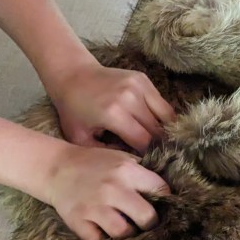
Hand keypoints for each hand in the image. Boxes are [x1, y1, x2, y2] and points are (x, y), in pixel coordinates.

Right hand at [45, 143, 169, 239]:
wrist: (56, 168)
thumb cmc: (95, 164)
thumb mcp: (121, 159)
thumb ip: (143, 173)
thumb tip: (170, 191)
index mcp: (127, 171)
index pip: (161, 190)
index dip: (166, 201)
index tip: (165, 206)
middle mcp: (112, 188)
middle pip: (147, 218)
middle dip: (149, 223)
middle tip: (145, 223)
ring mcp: (94, 207)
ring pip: (124, 233)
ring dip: (127, 234)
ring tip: (125, 228)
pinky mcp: (78, 221)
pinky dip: (103, 239)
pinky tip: (104, 230)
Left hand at [48, 61, 176, 153]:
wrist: (73, 76)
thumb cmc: (73, 111)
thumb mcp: (80, 139)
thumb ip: (105, 153)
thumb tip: (132, 160)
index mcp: (113, 113)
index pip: (144, 141)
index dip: (148, 155)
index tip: (147, 163)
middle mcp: (130, 97)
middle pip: (158, 129)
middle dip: (159, 144)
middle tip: (156, 155)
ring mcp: (139, 85)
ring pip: (166, 115)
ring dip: (164, 130)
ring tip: (159, 141)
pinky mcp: (143, 79)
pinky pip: (162, 103)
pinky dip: (161, 116)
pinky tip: (153, 125)